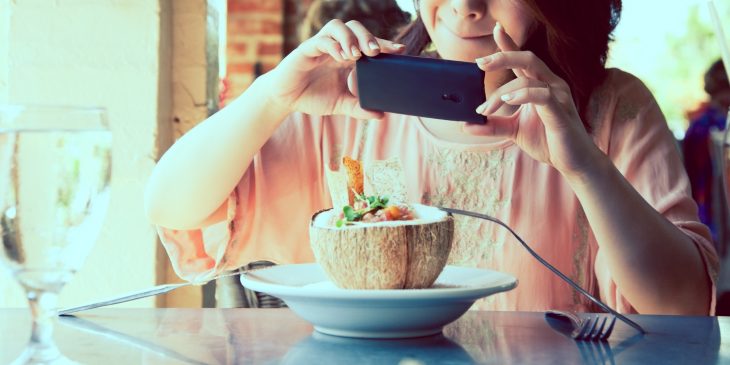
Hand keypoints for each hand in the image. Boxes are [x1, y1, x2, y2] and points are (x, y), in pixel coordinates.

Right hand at [262, 19, 404, 119]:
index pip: (368, 44)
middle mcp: (335, 47)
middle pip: (355, 28)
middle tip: (376, 52)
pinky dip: (332, 45)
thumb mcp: (340, 104)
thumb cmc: (312, 97)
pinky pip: (320, 40)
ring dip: (350, 38)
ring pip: (338, 26)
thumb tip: (381, 115)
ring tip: (357, 54)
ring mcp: (320, 46)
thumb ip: (359, 108)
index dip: (384, 44)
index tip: (400, 50)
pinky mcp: (305, 50)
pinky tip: (339, 56)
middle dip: (368, 37)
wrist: (285, 100)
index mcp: (346, 57)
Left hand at [464, 23, 599, 177]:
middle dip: (502, 57)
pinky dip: (522, 94)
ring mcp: (558, 96)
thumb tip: (466, 125)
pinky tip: (508, 101)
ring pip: (529, 79)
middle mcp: (551, 84)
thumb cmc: (547, 141)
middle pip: (527, 59)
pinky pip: (542, 95)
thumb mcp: (514, 131)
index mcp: (540, 84)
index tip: (496, 29)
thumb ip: (493, 125)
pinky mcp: (561, 111)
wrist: (572, 161)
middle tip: (480, 63)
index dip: (510, 43)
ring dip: (502, 92)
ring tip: (486, 109)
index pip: (523, 60)